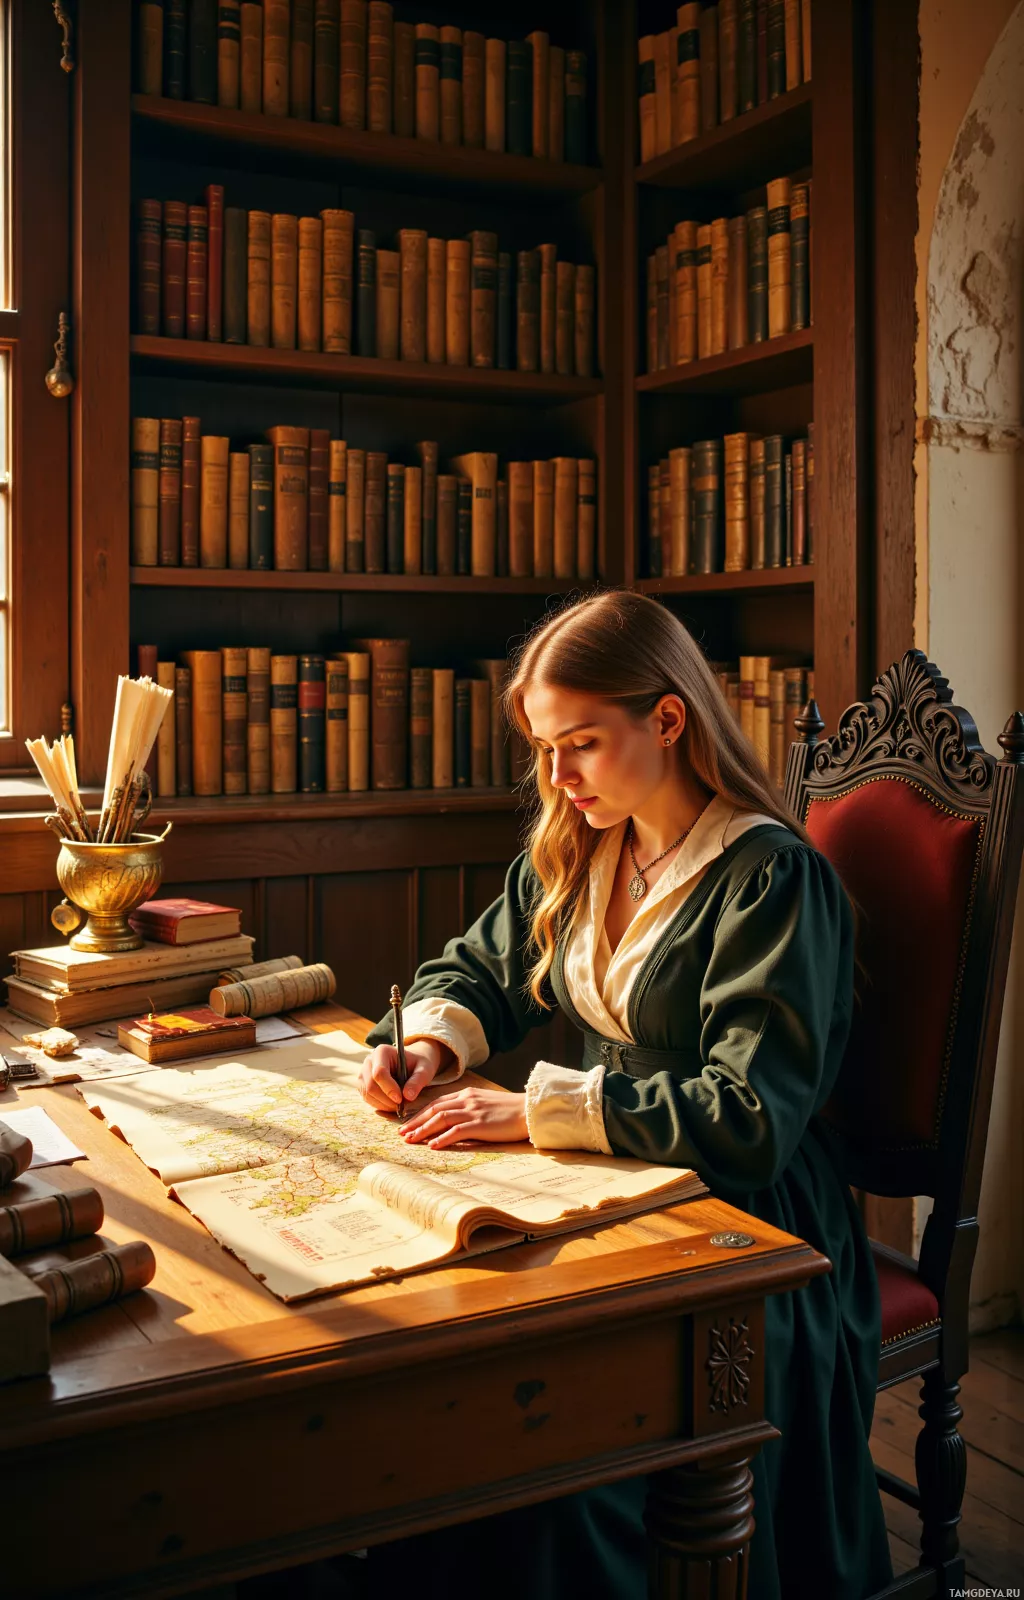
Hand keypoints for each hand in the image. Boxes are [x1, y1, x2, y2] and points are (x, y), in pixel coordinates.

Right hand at [358, 1039, 449, 1112]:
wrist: (412, 1064)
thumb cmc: (418, 1065)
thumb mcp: (424, 1069)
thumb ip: (418, 1080)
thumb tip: (408, 1096)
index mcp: (383, 1051)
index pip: (379, 1072)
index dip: (389, 1088)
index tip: (401, 1099)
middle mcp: (369, 1060)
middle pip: (370, 1085)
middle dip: (386, 1099)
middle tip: (401, 1106)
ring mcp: (363, 1073)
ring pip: (367, 1094)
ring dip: (383, 1104)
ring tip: (398, 1105)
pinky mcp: (362, 1084)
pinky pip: (367, 1098)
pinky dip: (379, 1105)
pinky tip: (391, 1104)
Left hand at [400, 1087, 527, 1148]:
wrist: (529, 1110)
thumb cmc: (510, 1110)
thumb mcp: (485, 1103)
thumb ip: (469, 1108)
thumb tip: (453, 1121)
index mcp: (467, 1094)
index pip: (437, 1103)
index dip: (421, 1113)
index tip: (409, 1123)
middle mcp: (467, 1100)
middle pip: (434, 1109)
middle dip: (416, 1122)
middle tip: (402, 1133)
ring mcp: (473, 1111)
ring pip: (440, 1119)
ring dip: (423, 1130)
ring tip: (410, 1140)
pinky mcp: (480, 1124)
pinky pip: (456, 1131)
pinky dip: (442, 1138)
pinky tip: (432, 1146)